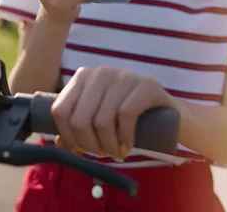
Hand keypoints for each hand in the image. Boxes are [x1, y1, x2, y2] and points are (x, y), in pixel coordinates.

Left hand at [51, 66, 176, 159]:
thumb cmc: (125, 118)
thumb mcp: (97, 121)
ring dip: (108, 146)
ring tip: (116, 153)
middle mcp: (101, 72)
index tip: (79, 150)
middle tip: (102, 154)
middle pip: (79, 119)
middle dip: (89, 145)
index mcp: (82, 77)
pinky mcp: (146, 84)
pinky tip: (128, 145)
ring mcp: (124, 76)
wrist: (167, 113)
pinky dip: (125, 137)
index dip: (67, 135)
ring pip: (102, 121)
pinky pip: (126, 115)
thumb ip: (77, 128)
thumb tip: (59, 143)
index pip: (60, 110)